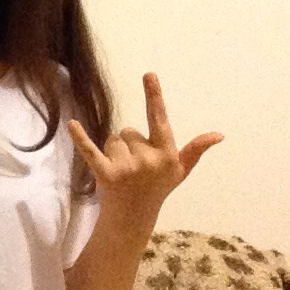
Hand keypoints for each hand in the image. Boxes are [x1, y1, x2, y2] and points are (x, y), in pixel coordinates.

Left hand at [67, 73, 222, 221]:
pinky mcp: (106, 173)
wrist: (133, 216)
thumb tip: (218, 135)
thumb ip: (195, 150)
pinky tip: (72, 124)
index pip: (159, 120)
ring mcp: (127, 167)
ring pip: (112, 139)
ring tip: (122, 171)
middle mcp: (148, 159)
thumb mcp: (180, 170)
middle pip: (128, 131)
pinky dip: (80, 138)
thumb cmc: (158, 187)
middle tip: (134, 167)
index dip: (154, 96)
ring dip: (113, 151)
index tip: (149, 74)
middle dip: (129, 145)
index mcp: (166, 154)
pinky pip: (90, 150)